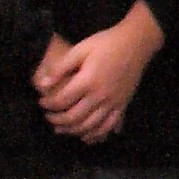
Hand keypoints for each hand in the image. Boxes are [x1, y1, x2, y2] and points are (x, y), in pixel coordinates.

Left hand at [37, 7, 161, 143]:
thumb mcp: (81, 49)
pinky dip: (96, 135)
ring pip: (90, 126)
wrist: (137, 42)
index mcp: (88, 80)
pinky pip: (108, 126)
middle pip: (74, 117)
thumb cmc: (106, 43)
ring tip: (60, 128)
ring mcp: (113, 102)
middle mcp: (100, 95)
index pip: (62, 100)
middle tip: (47, 116)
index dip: (48, 104)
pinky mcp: (123, 104)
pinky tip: (85, 136)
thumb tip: (42, 85)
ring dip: (72, 130)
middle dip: (56, 120)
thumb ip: (61, 68)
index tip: (41, 102)